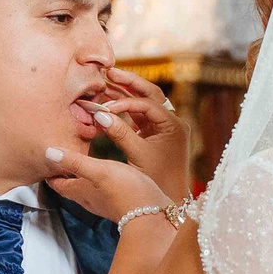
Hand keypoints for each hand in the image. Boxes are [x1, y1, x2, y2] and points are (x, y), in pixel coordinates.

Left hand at [42, 144, 171, 224]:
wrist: (151, 213)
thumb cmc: (124, 190)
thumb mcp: (97, 170)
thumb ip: (74, 161)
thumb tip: (48, 152)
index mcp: (78, 191)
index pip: (56, 183)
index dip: (49, 172)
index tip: (46, 158)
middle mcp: (87, 199)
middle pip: (68, 186)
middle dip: (63, 173)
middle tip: (61, 157)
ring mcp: (101, 202)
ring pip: (84, 188)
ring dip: (80, 176)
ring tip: (81, 160)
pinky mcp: (116, 202)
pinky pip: (100, 189)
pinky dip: (96, 179)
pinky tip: (105, 171)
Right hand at [86, 67, 188, 200]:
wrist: (168, 201)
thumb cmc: (157, 180)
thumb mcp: (137, 155)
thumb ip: (119, 132)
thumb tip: (99, 114)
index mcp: (173, 125)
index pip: (147, 104)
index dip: (124, 103)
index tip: (103, 108)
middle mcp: (172, 123)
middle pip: (150, 94)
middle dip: (129, 83)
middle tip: (110, 71)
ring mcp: (163, 128)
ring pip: (143, 104)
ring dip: (125, 95)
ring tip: (106, 83)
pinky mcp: (155, 136)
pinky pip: (139, 117)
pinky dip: (125, 111)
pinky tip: (110, 103)